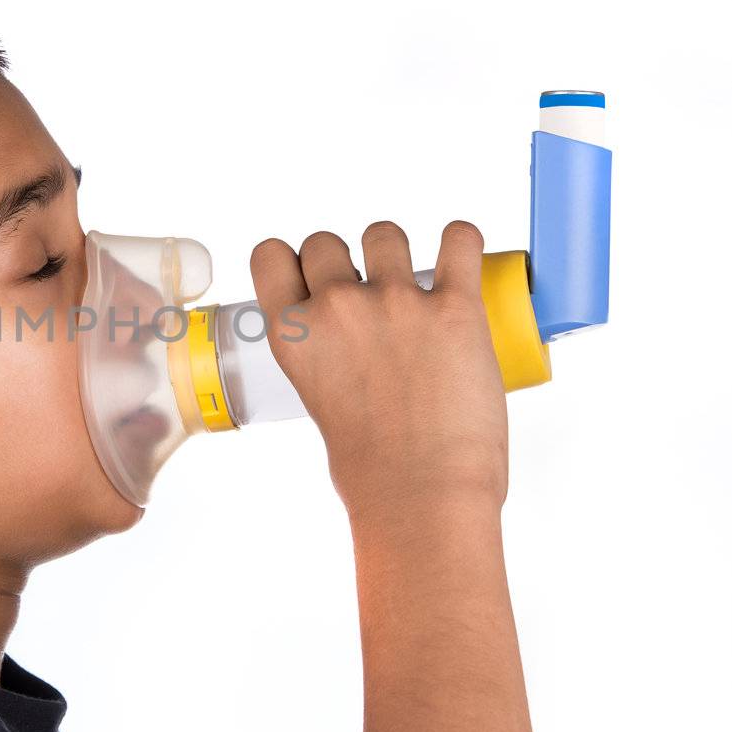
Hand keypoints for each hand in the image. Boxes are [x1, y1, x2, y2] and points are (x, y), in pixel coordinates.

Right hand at [249, 220, 508, 533]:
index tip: (311, 274)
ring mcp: (396, 303)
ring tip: (415, 283)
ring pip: (384, 233)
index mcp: (293, 335)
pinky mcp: (455, 308)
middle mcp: (337, 309)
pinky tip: (460, 254)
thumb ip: (324, 358)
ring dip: (395, 252)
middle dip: (345, 259)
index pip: (270, 254)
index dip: (292, 259)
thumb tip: (349, 344)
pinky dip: (461, 240)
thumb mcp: (317, 402)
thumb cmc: (372, 471)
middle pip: (326, 240)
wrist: (423, 498)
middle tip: (368, 293)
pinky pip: (459, 239)